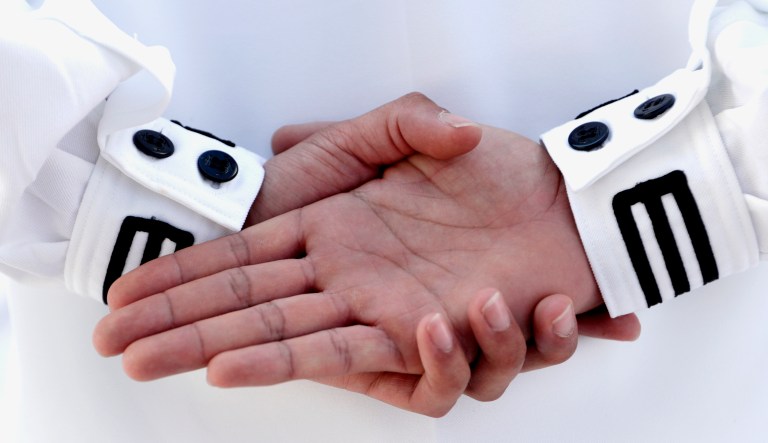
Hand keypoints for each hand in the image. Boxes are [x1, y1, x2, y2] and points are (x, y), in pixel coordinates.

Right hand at [94, 94, 639, 415]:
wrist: (563, 201)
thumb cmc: (487, 167)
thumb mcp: (403, 128)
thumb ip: (366, 127)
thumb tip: (293, 140)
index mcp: (327, 237)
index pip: (238, 268)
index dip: (181, 292)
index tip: (126, 310)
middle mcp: (348, 285)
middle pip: (251, 321)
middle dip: (186, 340)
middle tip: (128, 359)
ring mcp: (391, 317)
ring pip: (311, 354)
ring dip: (267, 362)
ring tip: (227, 364)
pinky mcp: (444, 341)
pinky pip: (420, 374)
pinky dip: (417, 362)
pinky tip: (420, 329)